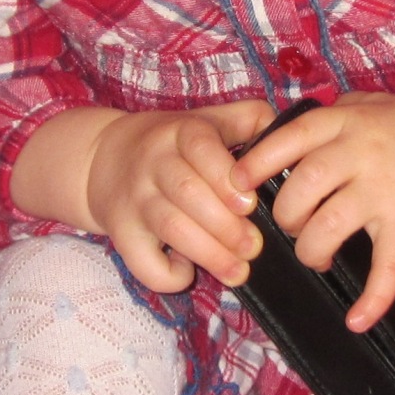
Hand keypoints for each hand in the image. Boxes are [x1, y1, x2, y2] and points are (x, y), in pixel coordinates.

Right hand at [85, 99, 275, 292]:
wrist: (102, 158)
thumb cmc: (172, 144)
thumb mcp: (206, 120)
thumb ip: (249, 121)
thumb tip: (292, 138)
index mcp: (180, 131)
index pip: (201, 147)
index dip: (226, 177)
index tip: (250, 204)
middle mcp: (153, 162)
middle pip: (188, 192)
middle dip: (227, 226)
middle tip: (254, 247)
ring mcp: (134, 199)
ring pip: (170, 227)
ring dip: (208, 254)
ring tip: (239, 272)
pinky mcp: (120, 232)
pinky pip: (140, 260)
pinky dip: (165, 274)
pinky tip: (187, 273)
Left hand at [229, 91, 394, 330]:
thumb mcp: (369, 105)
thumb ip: (329, 116)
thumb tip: (279, 133)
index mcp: (345, 122)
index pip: (288, 140)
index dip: (256, 163)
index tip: (237, 184)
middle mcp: (361, 153)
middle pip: (300, 189)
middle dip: (285, 217)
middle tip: (293, 227)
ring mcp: (384, 190)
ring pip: (327, 228)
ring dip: (311, 251)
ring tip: (315, 257)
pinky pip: (386, 267)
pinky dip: (372, 299)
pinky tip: (357, 321)